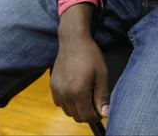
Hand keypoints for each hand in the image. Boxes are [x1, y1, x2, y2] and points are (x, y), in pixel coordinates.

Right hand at [50, 6, 109, 122]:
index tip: (101, 108)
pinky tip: (75, 91)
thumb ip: (102, 96)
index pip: (87, 116)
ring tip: (85, 95)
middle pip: (77, 116)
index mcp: (78, 91)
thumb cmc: (90, 55)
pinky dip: (68, 102)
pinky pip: (60, 103)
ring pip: (68, 111)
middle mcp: (65, 94)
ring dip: (77, 108)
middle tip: (95, 101)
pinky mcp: (52, 86)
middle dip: (87, 113)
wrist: (73, 40)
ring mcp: (57, 90)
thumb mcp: (101, 74)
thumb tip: (105, 114)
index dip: (96, 115)